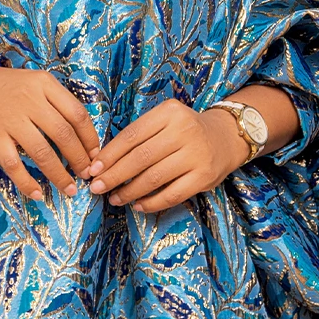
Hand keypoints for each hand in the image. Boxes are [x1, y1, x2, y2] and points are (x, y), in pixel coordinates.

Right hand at [0, 62, 98, 201]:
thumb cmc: (7, 88)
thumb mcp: (35, 82)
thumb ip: (57, 102)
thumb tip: (84, 135)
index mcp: (44, 85)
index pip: (77, 114)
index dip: (90, 138)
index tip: (95, 155)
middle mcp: (29, 101)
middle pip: (63, 135)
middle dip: (79, 159)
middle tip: (86, 175)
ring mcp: (10, 120)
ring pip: (42, 153)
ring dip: (60, 175)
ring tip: (70, 189)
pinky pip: (14, 165)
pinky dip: (27, 182)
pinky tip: (37, 194)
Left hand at [81, 99, 249, 214]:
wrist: (225, 137)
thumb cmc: (185, 131)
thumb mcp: (164, 121)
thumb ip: (140, 136)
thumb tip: (103, 162)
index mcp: (169, 113)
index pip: (131, 135)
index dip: (109, 155)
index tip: (93, 169)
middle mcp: (184, 131)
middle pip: (140, 157)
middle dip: (114, 175)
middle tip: (97, 188)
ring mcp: (196, 154)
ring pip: (154, 177)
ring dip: (129, 191)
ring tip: (114, 198)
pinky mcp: (204, 177)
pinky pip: (171, 194)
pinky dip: (151, 203)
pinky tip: (138, 205)